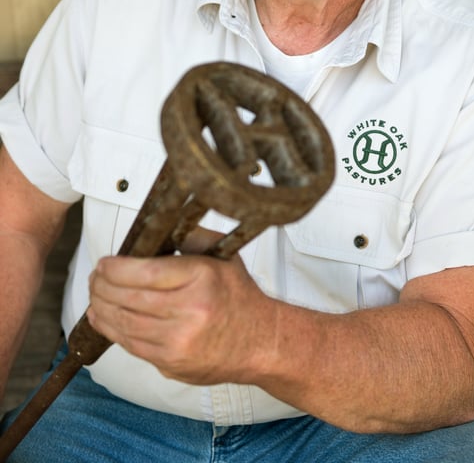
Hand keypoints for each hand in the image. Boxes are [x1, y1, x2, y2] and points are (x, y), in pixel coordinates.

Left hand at [87, 239, 277, 385]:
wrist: (260, 342)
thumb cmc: (239, 296)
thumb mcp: (222, 256)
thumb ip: (189, 237)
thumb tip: (156, 227)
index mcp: (202, 278)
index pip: (146, 271)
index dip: (116, 267)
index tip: (105, 262)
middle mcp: (190, 311)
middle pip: (129, 298)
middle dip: (103, 285)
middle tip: (96, 276)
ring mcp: (179, 341)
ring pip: (124, 323)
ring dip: (101, 307)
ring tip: (96, 294)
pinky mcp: (171, 363)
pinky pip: (131, 345)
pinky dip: (111, 329)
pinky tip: (103, 316)